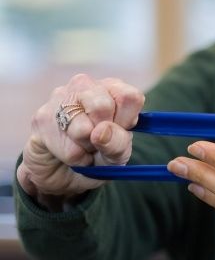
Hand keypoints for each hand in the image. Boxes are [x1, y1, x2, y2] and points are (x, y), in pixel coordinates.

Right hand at [17, 74, 144, 205]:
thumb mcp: (118, 153)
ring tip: (83, 147)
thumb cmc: (99, 155)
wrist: (63, 172)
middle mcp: (85, 86)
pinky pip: (66, 146)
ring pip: (82, 128)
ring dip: (87, 147)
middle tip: (99, 141)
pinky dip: (74, 158)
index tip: (120, 130)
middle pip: (103, 107)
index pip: (129, 96)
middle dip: (104, 134)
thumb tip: (101, 131)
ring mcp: (59, 98)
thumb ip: (118, 143)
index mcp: (112, 89)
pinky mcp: (41, 118)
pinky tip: (68, 152)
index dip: (127, 121)